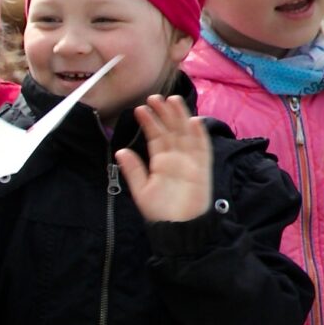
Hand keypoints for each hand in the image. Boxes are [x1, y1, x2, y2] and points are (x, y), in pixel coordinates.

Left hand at [114, 94, 212, 224]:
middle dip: (164, 113)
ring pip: (186, 133)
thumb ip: (133, 170)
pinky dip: (198, 135)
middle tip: (155, 97)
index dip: (149, 122)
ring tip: (173, 100)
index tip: (139, 109)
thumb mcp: (141, 190)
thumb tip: (120, 151)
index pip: (155, 136)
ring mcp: (190, 160)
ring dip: (180, 117)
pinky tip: (193, 121)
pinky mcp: (203, 168)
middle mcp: (176, 157)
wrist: (179, 227)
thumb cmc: (161, 210)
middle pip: (171, 130)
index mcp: (160, 161)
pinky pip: (202, 148)